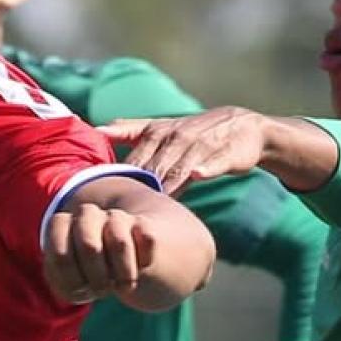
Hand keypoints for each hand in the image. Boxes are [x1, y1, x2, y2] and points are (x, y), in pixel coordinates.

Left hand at [43, 202, 156, 305]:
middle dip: (97, 279)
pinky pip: (147, 239)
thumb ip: (65, 280)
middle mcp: (86, 214)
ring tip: (123, 287)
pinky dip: (145, 262)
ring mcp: (114, 216)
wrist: (117, 263)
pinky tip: (141, 266)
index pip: (60, 255)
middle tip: (101, 290)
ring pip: (120, 243)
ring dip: (124, 276)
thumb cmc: (85, 275)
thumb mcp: (69, 285)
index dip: (71, 281)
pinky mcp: (141, 223)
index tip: (79, 287)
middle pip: (89, 247)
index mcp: (60, 225)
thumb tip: (79, 274)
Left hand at [98, 107, 266, 193]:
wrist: (242, 125)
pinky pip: (214, 163)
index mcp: (158, 133)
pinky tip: (198, 174)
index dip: (122, 180)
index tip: (109, 198)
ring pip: (180, 168)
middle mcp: (176, 137)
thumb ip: (130, 129)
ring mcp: (201, 146)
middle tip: (127, 215)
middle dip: (141, 188)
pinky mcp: (225, 155)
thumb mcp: (161, 126)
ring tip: (156, 204)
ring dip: (167, 184)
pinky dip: (206, 168)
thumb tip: (98, 129)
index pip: (135, 160)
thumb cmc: (193, 131)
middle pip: (154, 168)